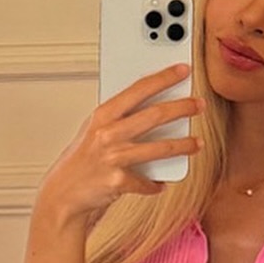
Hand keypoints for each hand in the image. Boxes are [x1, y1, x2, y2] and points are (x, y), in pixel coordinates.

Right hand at [35, 63, 202, 228]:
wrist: (63, 193)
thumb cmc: (82, 160)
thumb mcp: (95, 131)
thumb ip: (119, 118)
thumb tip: (154, 104)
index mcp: (103, 115)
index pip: (138, 89)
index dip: (163, 77)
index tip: (183, 69)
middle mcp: (108, 133)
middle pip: (155, 115)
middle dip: (182, 107)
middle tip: (200, 104)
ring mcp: (113, 157)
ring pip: (159, 148)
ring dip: (183, 145)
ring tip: (198, 143)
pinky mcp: (118, 182)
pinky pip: (148, 182)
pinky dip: (156, 185)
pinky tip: (160, 184)